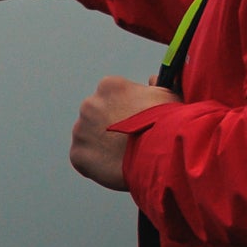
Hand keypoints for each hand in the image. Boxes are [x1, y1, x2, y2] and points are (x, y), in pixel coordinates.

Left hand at [70, 75, 171, 190]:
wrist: (159, 153)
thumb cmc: (167, 124)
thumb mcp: (168, 96)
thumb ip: (156, 86)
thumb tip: (152, 80)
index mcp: (109, 86)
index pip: (111, 97)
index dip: (124, 110)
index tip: (134, 121)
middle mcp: (90, 104)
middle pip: (96, 116)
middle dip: (109, 126)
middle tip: (128, 141)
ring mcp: (81, 129)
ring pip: (88, 137)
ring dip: (101, 144)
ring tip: (122, 155)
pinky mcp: (78, 153)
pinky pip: (84, 158)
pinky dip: (95, 164)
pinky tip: (113, 166)